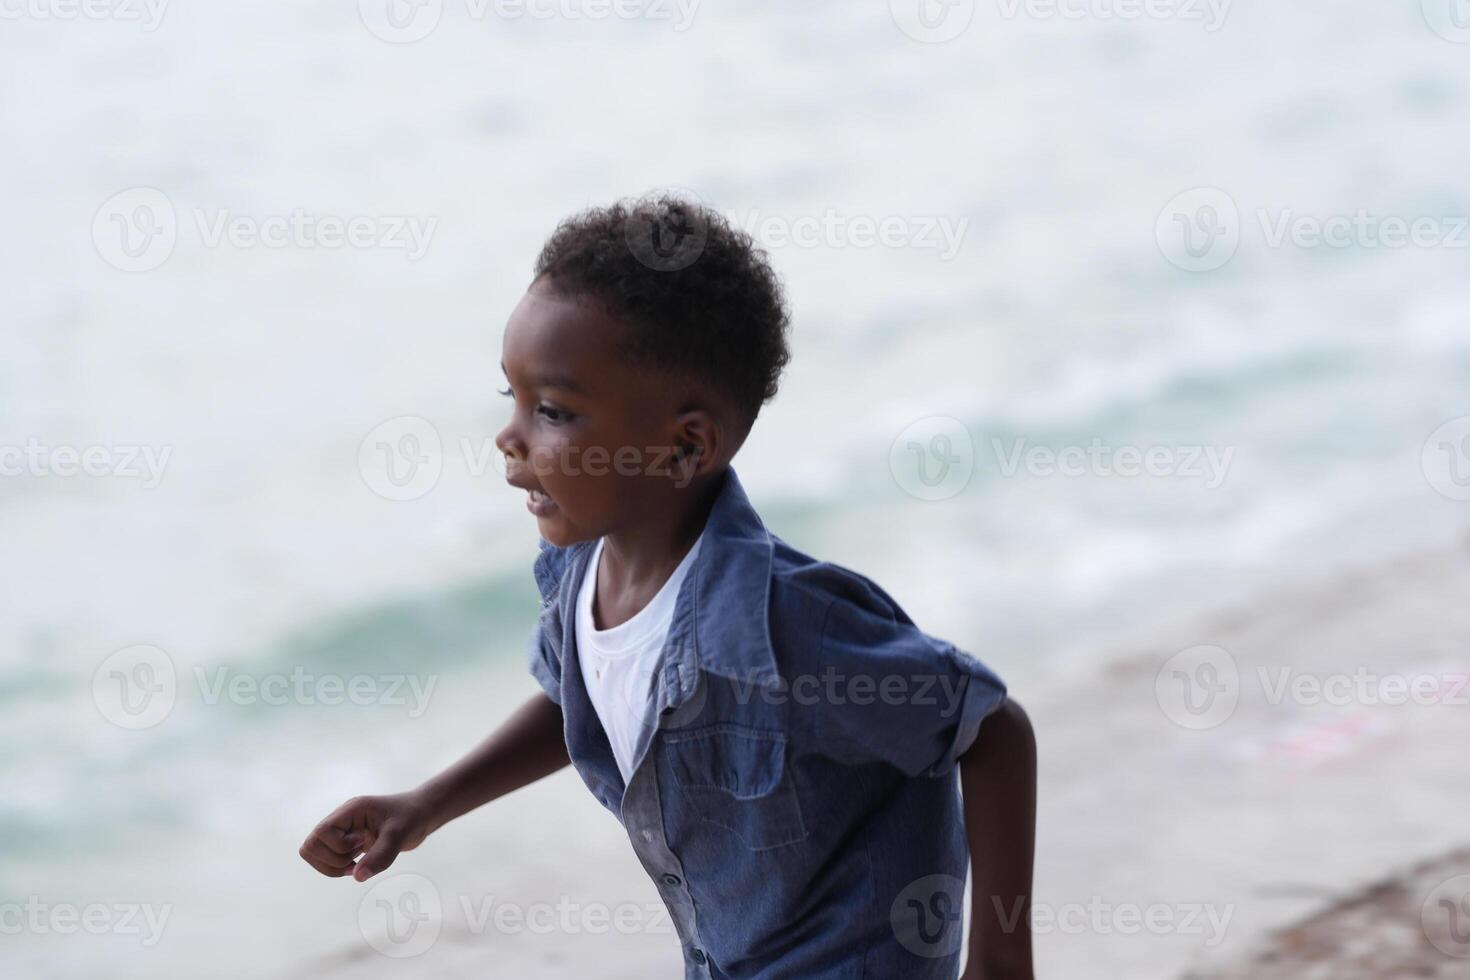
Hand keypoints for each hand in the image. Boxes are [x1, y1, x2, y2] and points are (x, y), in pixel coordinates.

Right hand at [299, 791, 435, 881]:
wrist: (422, 815)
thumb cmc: (412, 817)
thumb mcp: (400, 835)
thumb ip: (381, 855)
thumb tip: (357, 877)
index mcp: (350, 810)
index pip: (321, 832)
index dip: (338, 846)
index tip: (362, 843)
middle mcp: (341, 820)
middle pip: (311, 845)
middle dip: (332, 859)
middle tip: (356, 858)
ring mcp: (342, 832)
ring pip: (313, 854)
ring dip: (332, 866)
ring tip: (357, 863)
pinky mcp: (346, 843)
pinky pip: (326, 860)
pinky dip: (337, 869)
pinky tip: (359, 866)